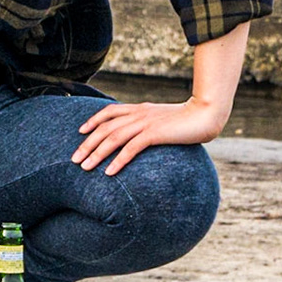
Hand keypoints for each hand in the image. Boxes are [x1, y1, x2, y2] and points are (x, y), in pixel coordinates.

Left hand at [72, 97, 229, 175]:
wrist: (207, 114)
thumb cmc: (188, 121)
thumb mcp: (163, 119)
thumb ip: (150, 124)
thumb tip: (141, 135)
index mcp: (140, 108)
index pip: (109, 111)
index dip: (93, 121)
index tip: (81, 132)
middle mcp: (139, 114)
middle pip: (105, 128)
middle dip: (87, 144)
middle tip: (74, 159)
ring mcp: (146, 123)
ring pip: (113, 138)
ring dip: (96, 153)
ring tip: (84, 167)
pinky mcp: (155, 133)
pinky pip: (131, 148)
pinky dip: (118, 160)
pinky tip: (108, 172)